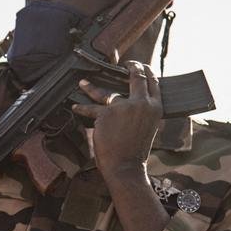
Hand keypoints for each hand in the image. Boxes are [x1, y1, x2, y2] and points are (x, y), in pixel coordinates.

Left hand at [72, 61, 161, 176]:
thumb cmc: (136, 151)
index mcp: (155, 108)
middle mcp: (142, 104)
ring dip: (91, 86)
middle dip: (131, 66)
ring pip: (106, 91)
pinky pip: (91, 108)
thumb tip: (131, 100)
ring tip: (83, 82)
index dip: (144, 70)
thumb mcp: (148, 127)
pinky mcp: (107, 114)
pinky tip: (75, 106)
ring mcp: (124, 107)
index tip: (136, 65)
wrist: (127, 166)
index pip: (153, 82)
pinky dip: (81, 108)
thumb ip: (142, 111)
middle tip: (124, 63)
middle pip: (136, 77)